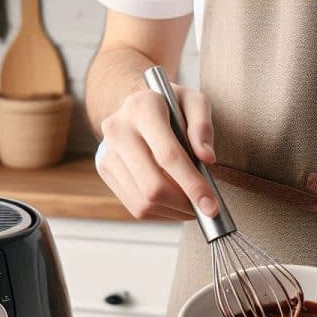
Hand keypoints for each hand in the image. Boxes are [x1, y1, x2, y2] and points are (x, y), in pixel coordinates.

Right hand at [95, 83, 218, 219]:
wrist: (137, 109)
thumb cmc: (172, 108)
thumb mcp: (194, 103)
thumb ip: (203, 127)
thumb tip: (207, 158)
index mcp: (142, 108)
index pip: (168, 156)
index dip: (192, 185)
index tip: (211, 206)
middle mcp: (118, 130)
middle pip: (153, 186)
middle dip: (184, 204)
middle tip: (205, 209)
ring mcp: (107, 152)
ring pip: (144, 202)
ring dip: (174, 211)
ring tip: (192, 204)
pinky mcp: (105, 171)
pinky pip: (136, 207)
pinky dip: (161, 212)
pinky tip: (175, 203)